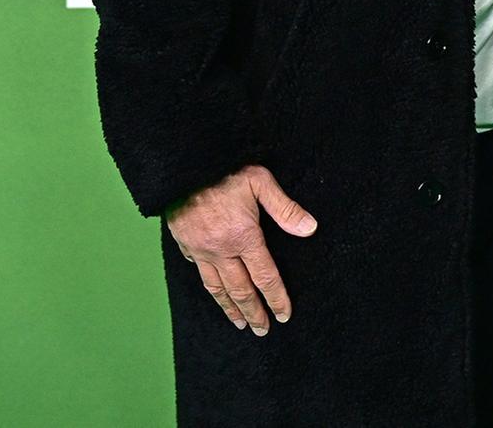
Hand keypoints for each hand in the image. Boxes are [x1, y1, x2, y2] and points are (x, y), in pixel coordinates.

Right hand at [165, 164, 318, 335]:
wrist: (182, 162)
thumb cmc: (224, 168)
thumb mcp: (260, 181)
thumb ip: (285, 208)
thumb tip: (310, 229)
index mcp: (243, 236)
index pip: (265, 277)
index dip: (276, 298)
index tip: (284, 315)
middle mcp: (221, 249)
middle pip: (240, 290)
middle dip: (253, 312)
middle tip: (262, 330)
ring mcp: (200, 249)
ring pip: (216, 287)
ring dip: (229, 308)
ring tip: (239, 323)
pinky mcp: (184, 243)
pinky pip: (198, 270)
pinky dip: (209, 285)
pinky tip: (215, 291)